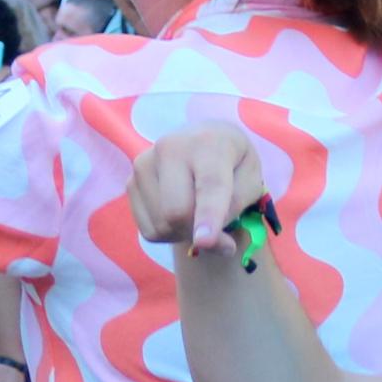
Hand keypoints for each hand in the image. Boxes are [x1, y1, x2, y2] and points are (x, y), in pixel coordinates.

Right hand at [126, 122, 275, 255]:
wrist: (203, 140)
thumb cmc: (232, 162)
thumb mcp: (251, 180)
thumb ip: (236, 208)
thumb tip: (206, 241)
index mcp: (209, 144)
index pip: (209, 185)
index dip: (208, 216)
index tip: (204, 241)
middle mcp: (170, 148)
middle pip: (177, 213)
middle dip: (197, 232)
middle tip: (216, 230)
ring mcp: (144, 165)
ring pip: (162, 225)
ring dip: (183, 233)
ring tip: (195, 210)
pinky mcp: (130, 183)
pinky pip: (149, 230)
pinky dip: (168, 232)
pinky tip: (177, 211)